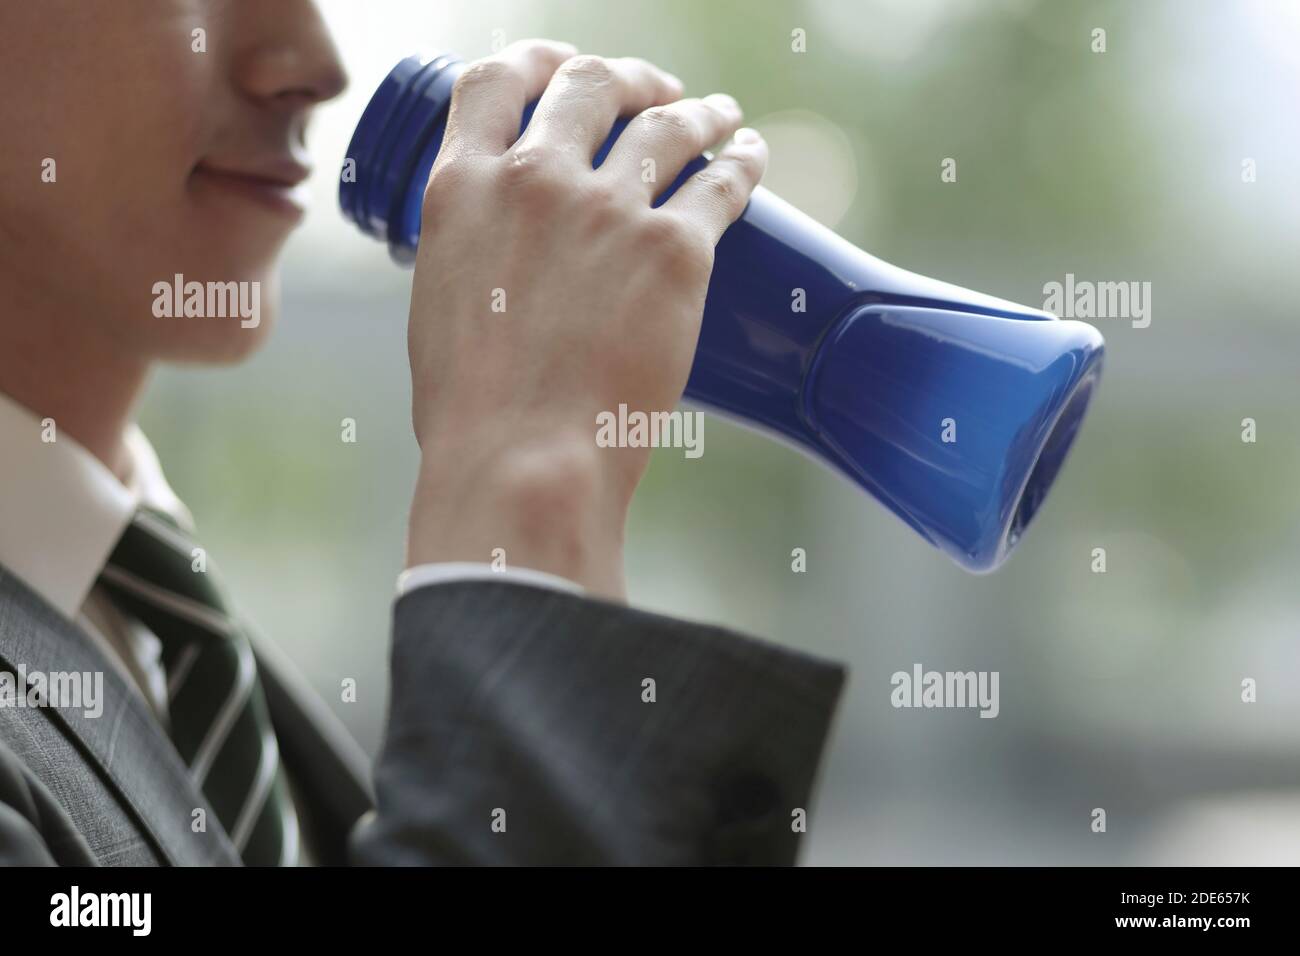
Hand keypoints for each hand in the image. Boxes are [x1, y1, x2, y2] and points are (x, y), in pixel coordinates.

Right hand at [405, 40, 766, 598]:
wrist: (524, 461)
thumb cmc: (472, 412)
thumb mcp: (441, 306)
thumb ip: (472, 257)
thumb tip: (500, 260)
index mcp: (463, 190)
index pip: (495, 82)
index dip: (536, 61)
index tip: (562, 66)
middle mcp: (535, 180)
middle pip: (590, 84)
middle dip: (629, 78)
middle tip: (655, 93)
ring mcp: (608, 209)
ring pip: (667, 125)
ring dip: (698, 111)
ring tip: (720, 116)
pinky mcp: (674, 249)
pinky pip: (722, 182)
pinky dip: (743, 161)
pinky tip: (751, 155)